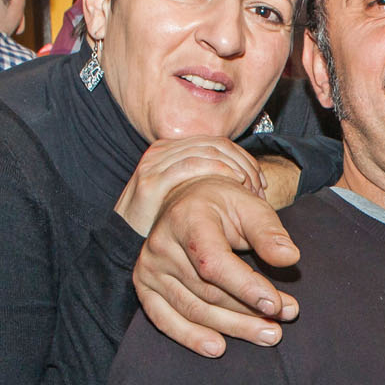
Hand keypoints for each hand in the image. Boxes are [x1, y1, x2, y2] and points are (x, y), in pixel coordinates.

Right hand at [114, 134, 265, 236]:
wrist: (124, 242)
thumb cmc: (163, 223)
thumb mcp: (189, 199)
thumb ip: (211, 186)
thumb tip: (251, 187)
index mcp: (174, 151)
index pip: (219, 143)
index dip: (245, 159)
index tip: (261, 184)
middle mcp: (163, 151)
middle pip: (217, 145)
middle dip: (244, 164)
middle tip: (259, 189)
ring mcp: (155, 164)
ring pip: (209, 151)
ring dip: (235, 168)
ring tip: (250, 191)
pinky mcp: (151, 181)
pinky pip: (192, 164)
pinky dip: (218, 171)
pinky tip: (234, 184)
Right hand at [133, 175, 303, 357]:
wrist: (187, 201)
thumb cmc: (224, 206)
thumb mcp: (250, 207)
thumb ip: (269, 232)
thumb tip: (290, 257)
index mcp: (187, 219)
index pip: (214, 262)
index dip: (245, 287)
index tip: (275, 304)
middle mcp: (162, 244)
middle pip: (207, 291)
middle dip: (248, 311)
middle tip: (283, 321)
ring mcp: (149, 267)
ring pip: (193, 309)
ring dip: (232, 328)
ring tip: (267, 334)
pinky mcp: (144, 285)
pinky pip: (163, 318)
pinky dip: (189, 337)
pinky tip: (217, 348)